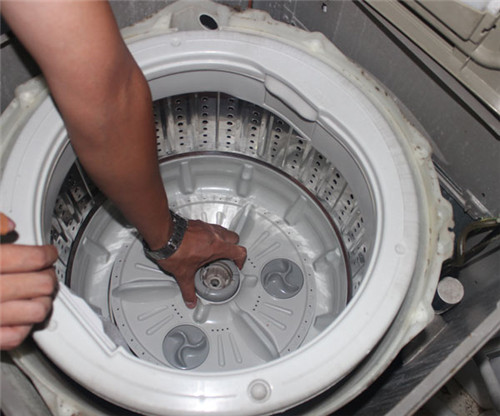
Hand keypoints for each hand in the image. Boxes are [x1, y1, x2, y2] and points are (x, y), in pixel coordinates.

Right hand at [0, 213, 57, 349]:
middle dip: (48, 276)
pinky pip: (15, 337)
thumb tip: (9, 223)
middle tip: (46, 272)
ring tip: (38, 294)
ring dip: (42, 302)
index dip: (47, 253)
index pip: (33, 258)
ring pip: (37, 312)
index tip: (49, 253)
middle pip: (42, 284)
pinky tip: (20, 317)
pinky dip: (23, 327)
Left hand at [157, 220, 246, 308]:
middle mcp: (214, 235)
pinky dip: (208, 234)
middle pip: (234, 237)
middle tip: (227, 256)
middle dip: (233, 247)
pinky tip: (199, 243)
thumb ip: (189, 289)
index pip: (239, 251)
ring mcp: (206, 227)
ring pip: (222, 230)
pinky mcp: (197, 223)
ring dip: (222, 239)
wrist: (163, 235)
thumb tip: (190, 299)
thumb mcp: (184, 274)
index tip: (237, 264)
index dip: (241, 260)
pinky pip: (209, 227)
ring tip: (213, 250)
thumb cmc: (175, 250)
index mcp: (217, 247)